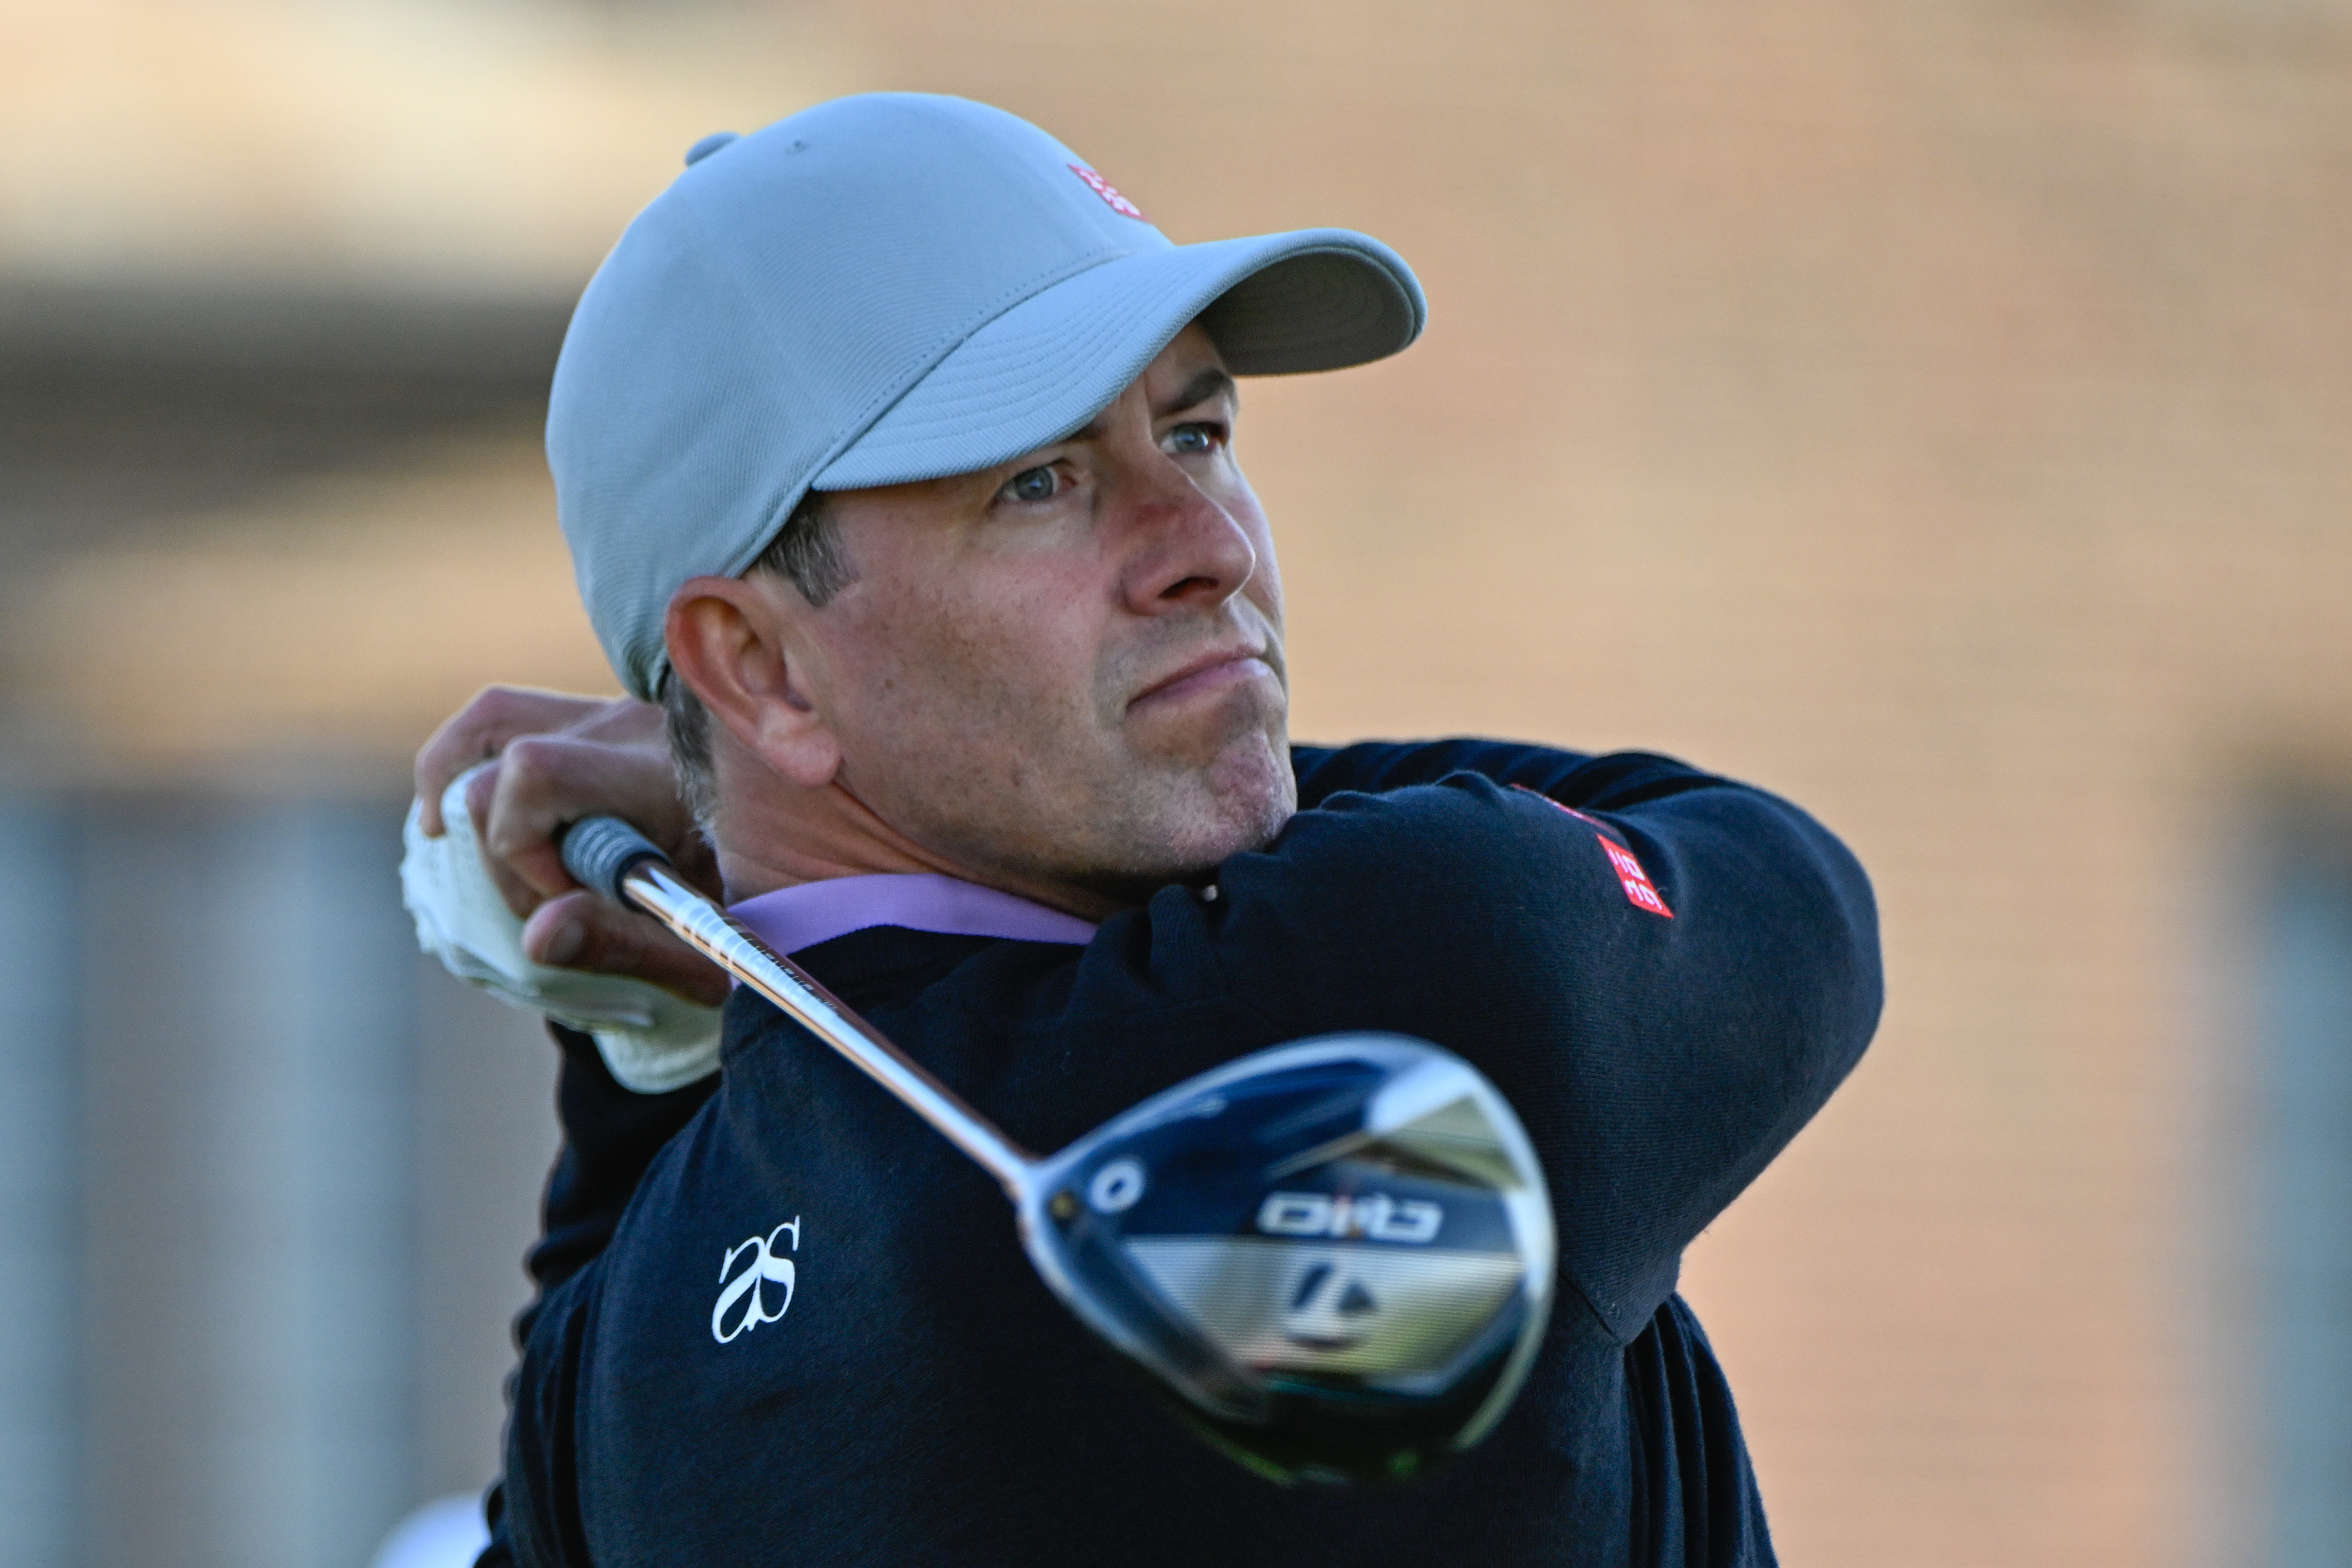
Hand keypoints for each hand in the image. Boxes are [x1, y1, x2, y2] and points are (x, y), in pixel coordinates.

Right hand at [414, 686, 728, 1005]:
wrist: (787, 876)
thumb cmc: (740, 919)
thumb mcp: (698, 944)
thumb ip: (621, 941)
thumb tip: (537, 936)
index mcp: (668, 775)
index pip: (538, 771)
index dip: (523, 850)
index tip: (566, 902)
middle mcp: (637, 727)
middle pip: (508, 761)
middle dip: (507, 850)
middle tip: (552, 900)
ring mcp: (610, 713)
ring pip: (491, 723)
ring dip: (466, 796)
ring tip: (480, 856)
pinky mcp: (591, 717)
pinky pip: (499, 717)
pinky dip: (461, 763)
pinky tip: (447, 818)